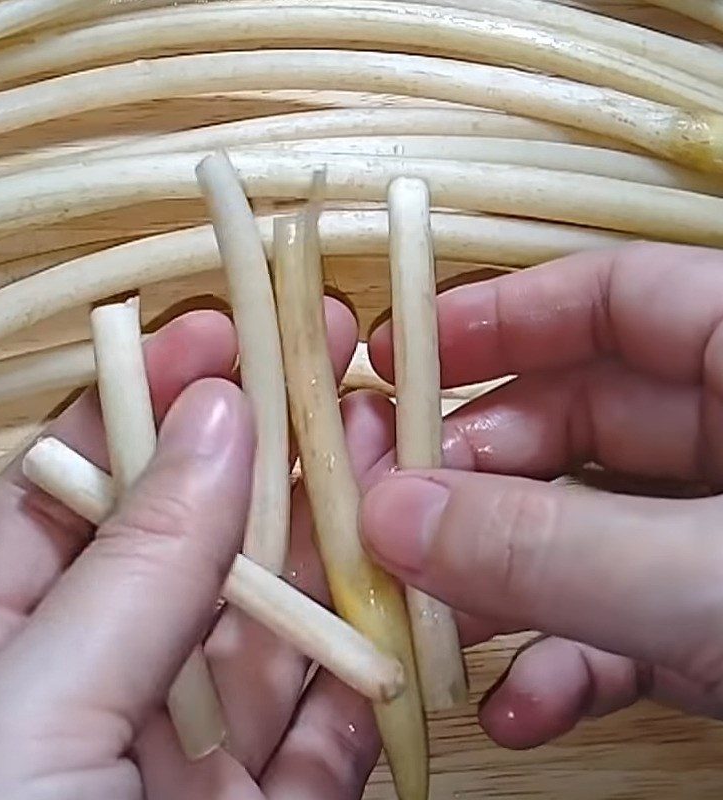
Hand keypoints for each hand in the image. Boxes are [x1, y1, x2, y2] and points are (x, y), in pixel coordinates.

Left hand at [0, 304, 380, 799]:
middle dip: (267, 450)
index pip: (74, 490)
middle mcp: (96, 689)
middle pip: (195, 542)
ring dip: (337, 534)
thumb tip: (218, 418)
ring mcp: (189, 753)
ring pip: (277, 623)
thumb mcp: (33, 717)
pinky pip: (331, 722)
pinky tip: (412, 580)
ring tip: (386, 441)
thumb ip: (134, 572)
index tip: (223, 333)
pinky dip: (375, 657)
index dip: (145, 402)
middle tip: (330, 363)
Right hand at [360, 242, 722, 749]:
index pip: (614, 299)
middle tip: (390, 519)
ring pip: (585, 531)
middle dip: (478, 477)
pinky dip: (568, 660)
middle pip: (575, 424)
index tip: (404, 357)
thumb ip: (555, 547)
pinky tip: (520, 702)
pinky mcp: (721, 623)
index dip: (500, 319)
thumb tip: (390, 516)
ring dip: (505, 583)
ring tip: (431, 623)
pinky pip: (624, 618)